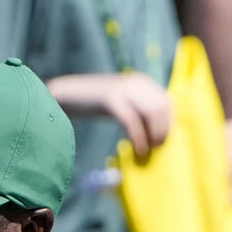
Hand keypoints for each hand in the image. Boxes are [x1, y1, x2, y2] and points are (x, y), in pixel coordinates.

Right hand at [48, 72, 173, 158]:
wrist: (62, 94)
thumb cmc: (89, 102)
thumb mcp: (118, 101)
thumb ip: (135, 108)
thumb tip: (152, 130)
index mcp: (141, 81)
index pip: (167, 101)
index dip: (169, 123)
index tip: (162, 140)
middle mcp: (136, 82)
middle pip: (162, 107)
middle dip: (163, 130)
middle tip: (157, 148)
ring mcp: (123, 89)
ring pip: (152, 113)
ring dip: (154, 134)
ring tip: (147, 150)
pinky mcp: (110, 99)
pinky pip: (132, 121)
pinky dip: (138, 137)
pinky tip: (138, 149)